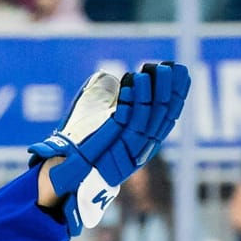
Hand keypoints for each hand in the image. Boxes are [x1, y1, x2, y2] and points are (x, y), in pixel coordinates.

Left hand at [28, 61, 189, 235]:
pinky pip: (126, 124)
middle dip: (168, 90)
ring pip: (147, 120)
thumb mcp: (95, 121)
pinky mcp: (111, 152)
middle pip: (162, 118)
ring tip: (149, 70)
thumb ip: (107, 103)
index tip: (181, 70)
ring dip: (150, 92)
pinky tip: (130, 83)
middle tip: (169, 66)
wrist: (59, 174)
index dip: (176, 94)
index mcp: (142, 146)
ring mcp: (127, 154)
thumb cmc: (76, 147)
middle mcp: (140, 152)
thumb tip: (112, 79)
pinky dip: (130, 102)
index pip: (167, 118)